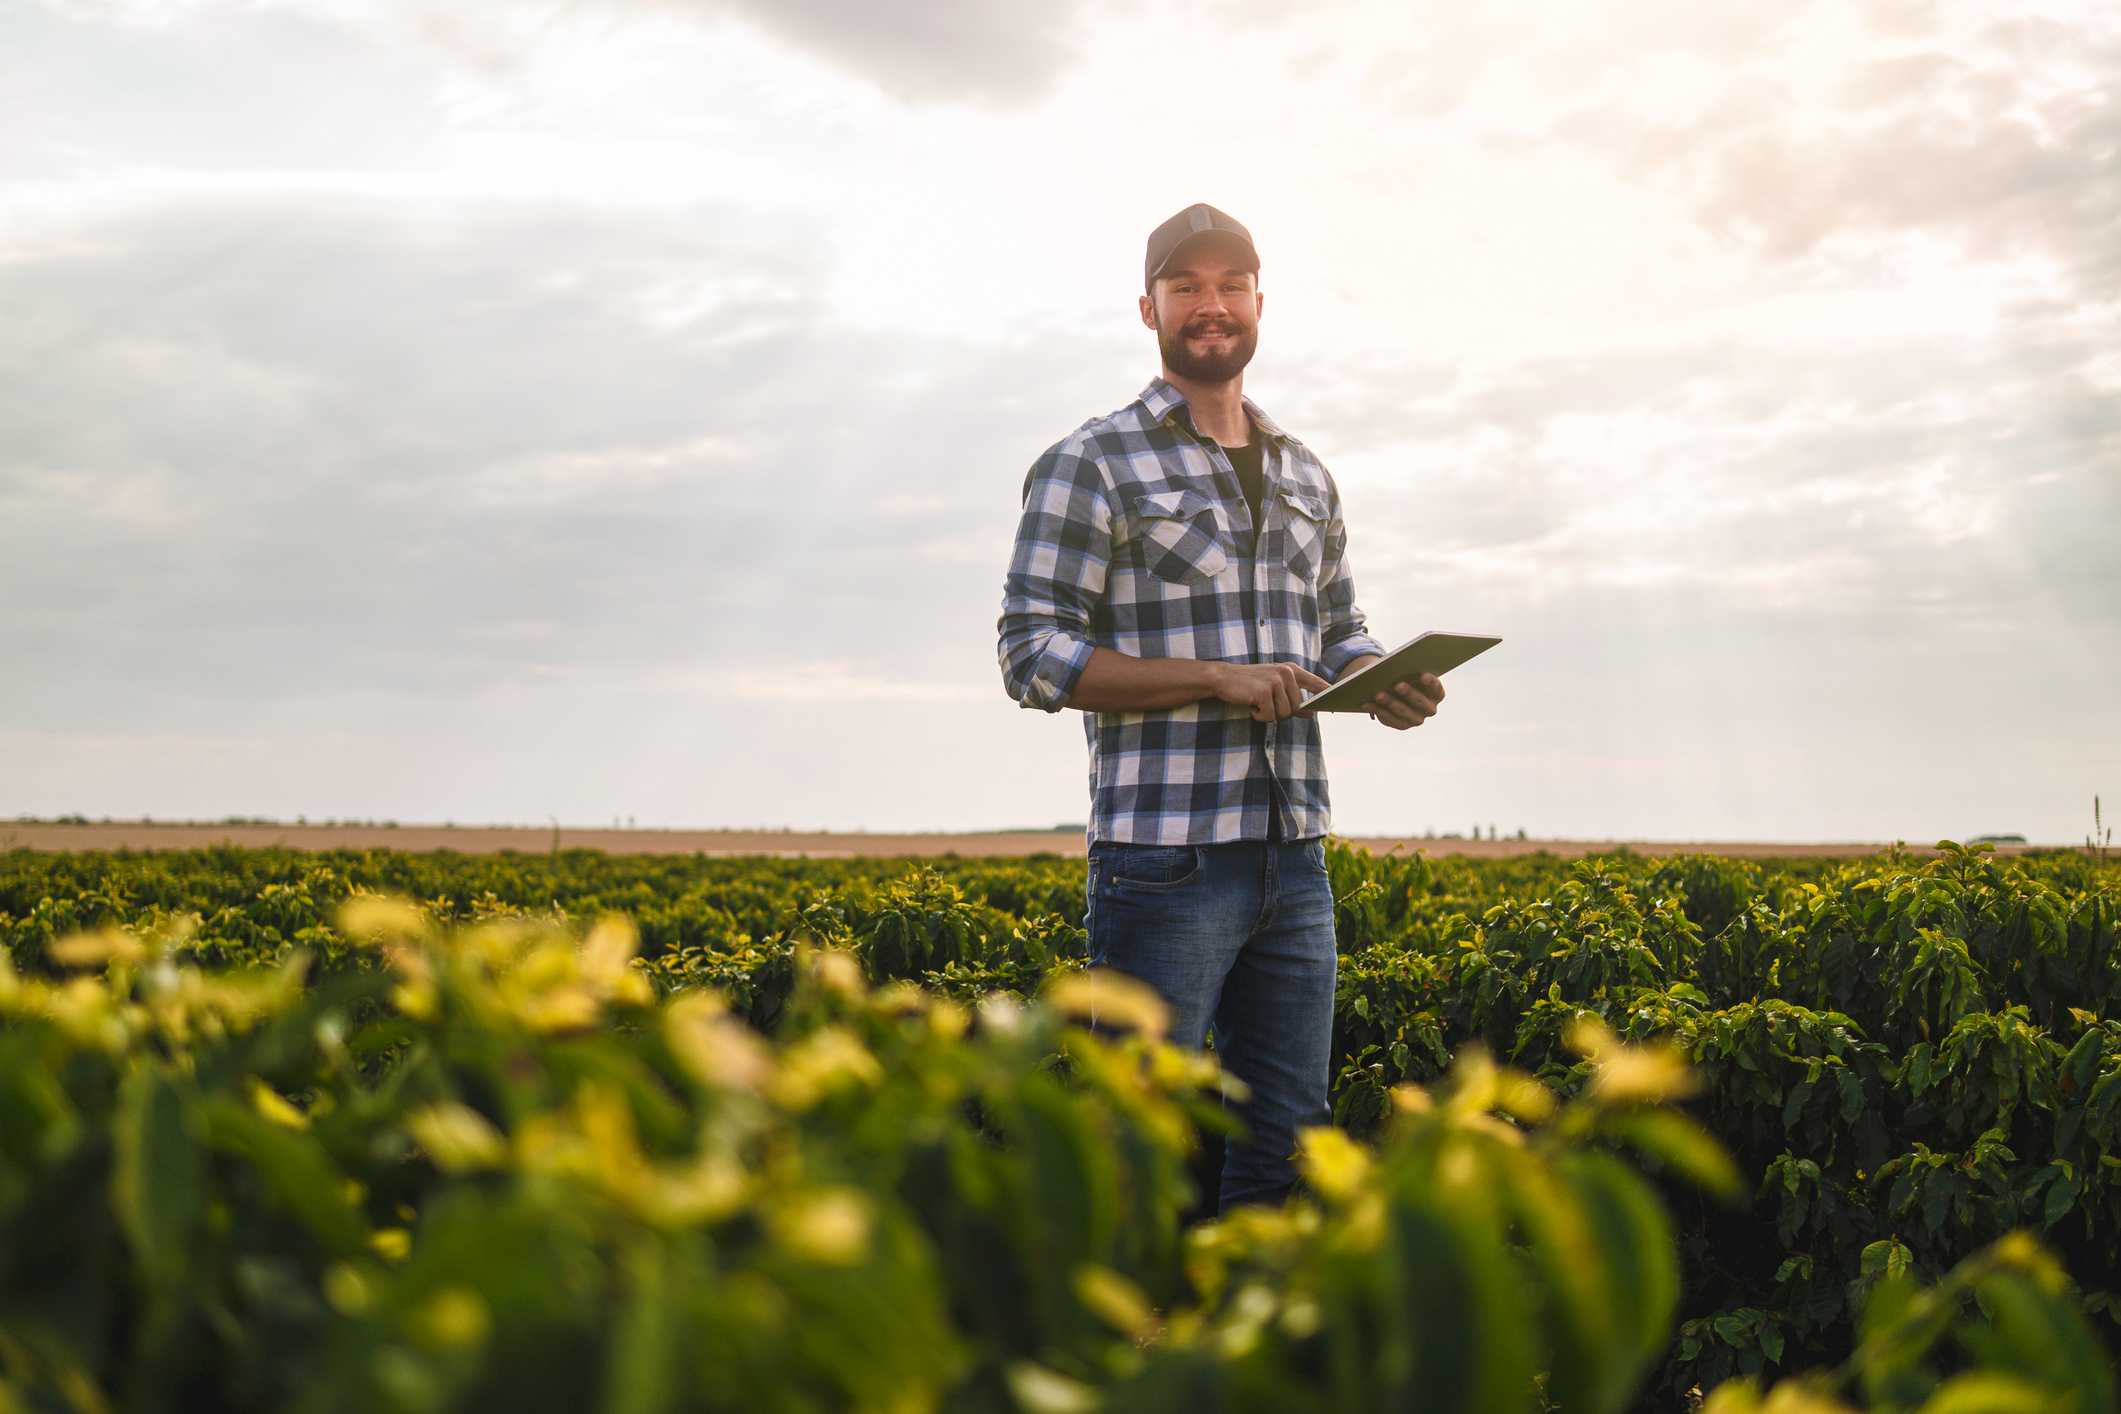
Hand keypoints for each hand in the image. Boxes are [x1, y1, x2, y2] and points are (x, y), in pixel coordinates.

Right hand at [1208, 661, 1334, 721]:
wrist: (1223, 678)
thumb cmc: (1250, 684)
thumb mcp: (1274, 687)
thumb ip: (1294, 699)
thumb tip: (1311, 713)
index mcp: (1292, 670)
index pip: (1317, 683)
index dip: (1327, 696)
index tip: (1335, 706)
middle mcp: (1286, 673)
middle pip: (1298, 706)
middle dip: (1283, 712)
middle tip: (1267, 707)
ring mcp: (1275, 681)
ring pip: (1285, 713)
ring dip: (1270, 715)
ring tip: (1258, 705)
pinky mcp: (1264, 691)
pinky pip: (1270, 715)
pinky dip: (1260, 716)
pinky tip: (1252, 707)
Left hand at [1364, 671, 1443, 729]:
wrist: (1397, 691)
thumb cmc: (1407, 677)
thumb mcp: (1409, 672)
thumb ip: (1408, 670)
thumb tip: (1396, 667)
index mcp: (1436, 694)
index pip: (1436, 689)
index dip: (1431, 682)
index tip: (1423, 675)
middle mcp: (1429, 709)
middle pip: (1421, 703)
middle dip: (1409, 694)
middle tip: (1398, 685)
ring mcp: (1416, 719)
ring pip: (1404, 713)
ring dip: (1390, 703)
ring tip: (1378, 694)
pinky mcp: (1402, 725)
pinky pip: (1390, 719)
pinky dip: (1377, 710)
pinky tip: (1366, 703)